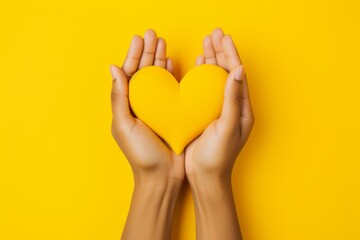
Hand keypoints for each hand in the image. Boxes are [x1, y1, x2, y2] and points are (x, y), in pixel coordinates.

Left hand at [110, 29, 183, 182]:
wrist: (162, 176)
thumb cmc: (141, 154)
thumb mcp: (124, 125)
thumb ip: (119, 98)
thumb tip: (113, 68)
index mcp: (126, 106)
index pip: (129, 75)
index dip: (134, 56)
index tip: (140, 40)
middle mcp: (140, 104)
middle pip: (143, 72)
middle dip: (147, 52)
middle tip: (154, 35)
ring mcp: (156, 108)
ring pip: (157, 78)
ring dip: (159, 60)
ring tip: (163, 43)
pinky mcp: (171, 113)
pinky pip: (171, 90)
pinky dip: (171, 76)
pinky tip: (173, 64)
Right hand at [185, 28, 253, 181]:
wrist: (205, 176)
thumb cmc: (218, 156)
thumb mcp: (228, 127)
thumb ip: (232, 99)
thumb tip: (239, 70)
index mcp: (241, 108)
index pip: (237, 75)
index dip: (231, 55)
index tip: (224, 38)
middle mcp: (232, 106)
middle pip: (227, 72)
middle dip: (221, 52)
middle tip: (214, 34)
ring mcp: (218, 109)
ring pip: (215, 78)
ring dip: (212, 60)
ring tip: (206, 43)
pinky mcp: (205, 113)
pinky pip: (204, 89)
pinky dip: (201, 75)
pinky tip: (199, 64)